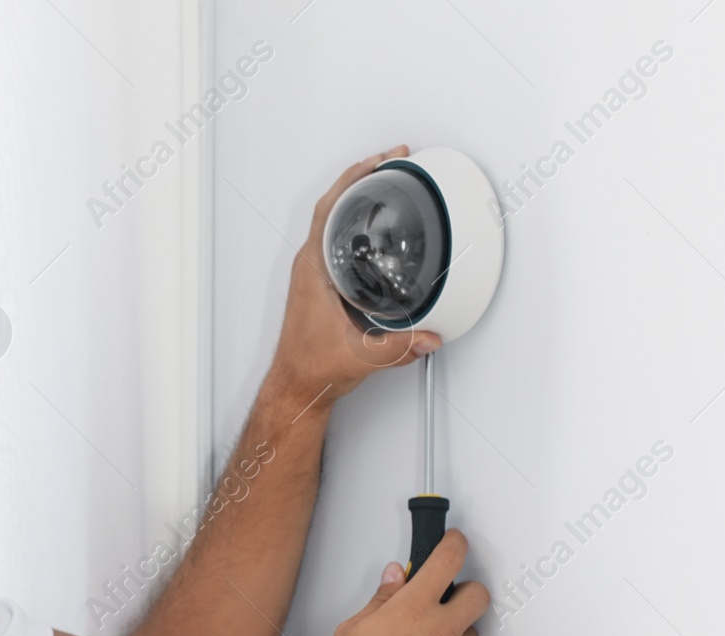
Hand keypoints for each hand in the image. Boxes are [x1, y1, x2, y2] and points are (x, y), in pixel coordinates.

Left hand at [268, 145, 442, 409]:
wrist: (297, 385)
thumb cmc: (312, 367)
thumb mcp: (361, 357)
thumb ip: (398, 348)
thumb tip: (427, 337)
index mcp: (314, 271)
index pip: (329, 210)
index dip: (354, 180)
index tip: (379, 163)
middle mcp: (310, 265)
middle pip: (333, 205)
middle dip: (363, 178)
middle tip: (392, 161)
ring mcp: (314, 271)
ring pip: (333, 220)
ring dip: (358, 197)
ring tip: (386, 180)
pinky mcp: (321, 281)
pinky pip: (337, 238)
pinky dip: (355, 221)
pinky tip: (375, 221)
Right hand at [315, 531, 488, 635]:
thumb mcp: (352, 632)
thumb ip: (381, 601)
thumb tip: (395, 578)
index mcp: (412, 610)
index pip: (447, 561)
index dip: (455, 545)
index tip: (455, 542)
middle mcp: (440, 632)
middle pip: (478, 595)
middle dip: (466, 591)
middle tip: (448, 598)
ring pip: (472, 633)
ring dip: (456, 632)